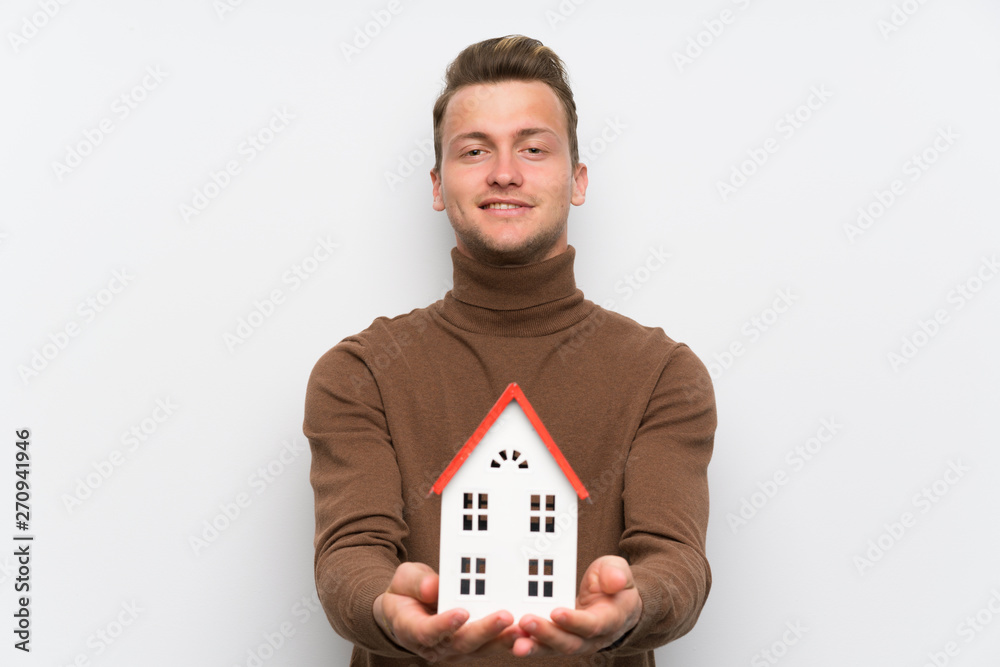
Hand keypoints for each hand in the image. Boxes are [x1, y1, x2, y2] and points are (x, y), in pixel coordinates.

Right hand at [374, 562, 524, 662]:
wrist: (408, 610)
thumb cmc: (406, 593)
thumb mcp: (404, 579)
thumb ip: (416, 583)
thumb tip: (433, 587)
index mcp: (412, 628)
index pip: (428, 631)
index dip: (445, 624)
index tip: (461, 612)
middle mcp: (436, 645)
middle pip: (461, 642)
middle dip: (485, 630)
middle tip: (505, 616)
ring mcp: (455, 649)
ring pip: (480, 648)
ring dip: (502, 639)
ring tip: (522, 627)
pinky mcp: (472, 647)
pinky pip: (490, 645)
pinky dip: (508, 639)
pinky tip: (525, 630)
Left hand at [512, 555, 642, 657]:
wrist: (614, 604)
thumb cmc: (612, 585)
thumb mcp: (618, 572)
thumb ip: (616, 574)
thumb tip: (616, 581)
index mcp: (610, 620)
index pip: (592, 625)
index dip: (574, 621)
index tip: (556, 612)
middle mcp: (591, 638)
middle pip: (569, 642)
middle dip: (546, 634)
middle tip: (526, 621)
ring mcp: (573, 642)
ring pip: (552, 649)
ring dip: (532, 645)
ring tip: (514, 640)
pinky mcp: (557, 641)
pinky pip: (540, 645)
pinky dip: (524, 643)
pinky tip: (508, 637)